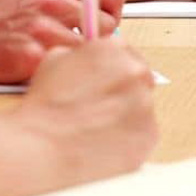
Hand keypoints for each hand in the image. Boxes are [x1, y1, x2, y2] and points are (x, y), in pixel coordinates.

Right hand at [0, 0, 125, 82]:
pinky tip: (45, 68)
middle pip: (107, 25)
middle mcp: (53, 1)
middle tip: (84, 48)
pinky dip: (60, 71)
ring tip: (62, 58)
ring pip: (89, 50)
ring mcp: (43, 28)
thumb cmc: (4, 16)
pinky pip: (66, 67)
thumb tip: (107, 11)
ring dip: (79, 58)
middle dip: (99, 39)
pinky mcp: (35, 56)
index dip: (112, 13)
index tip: (102, 24)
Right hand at [14, 38, 157, 183]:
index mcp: (113, 50)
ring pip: (141, 106)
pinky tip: (104, 141)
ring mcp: (146, 104)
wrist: (45, 145)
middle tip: (101, 104)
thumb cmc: (46, 106)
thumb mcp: (54, 61)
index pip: (125, 50)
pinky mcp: (149, 134)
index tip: (108, 76)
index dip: (113, 66)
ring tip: (96, 126)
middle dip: (123, 88)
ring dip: (125, 113)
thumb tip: (87, 58)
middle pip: (139, 76)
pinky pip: (142, 132)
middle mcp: (135, 72)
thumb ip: (79, 54)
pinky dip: (128, 137)